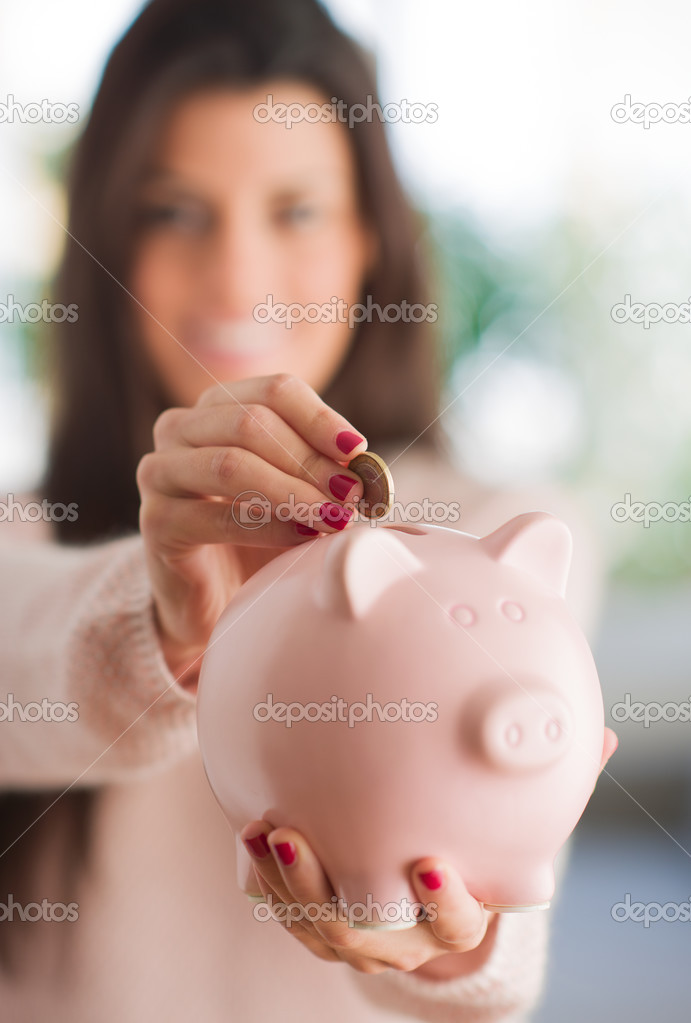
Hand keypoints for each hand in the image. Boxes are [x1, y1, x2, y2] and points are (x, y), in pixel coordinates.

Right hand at [136, 374, 365, 686]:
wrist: (211, 600)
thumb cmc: (259, 538)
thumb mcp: (296, 492)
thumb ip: (323, 472)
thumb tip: (365, 466)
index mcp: (217, 408)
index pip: (274, 391)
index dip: (320, 417)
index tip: (358, 450)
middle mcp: (180, 429)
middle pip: (252, 422)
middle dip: (311, 459)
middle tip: (353, 494)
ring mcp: (159, 472)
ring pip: (231, 464)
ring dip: (293, 491)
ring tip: (335, 517)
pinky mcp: (155, 521)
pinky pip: (216, 517)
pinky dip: (268, 526)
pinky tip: (302, 538)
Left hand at [238, 744, 619, 977]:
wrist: (430, 877)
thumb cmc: (476, 840)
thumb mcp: (511, 817)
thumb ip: (544, 783)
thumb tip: (600, 735)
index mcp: (458, 911)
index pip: (457, 924)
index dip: (443, 903)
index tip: (428, 862)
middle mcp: (405, 932)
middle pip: (366, 933)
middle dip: (330, 896)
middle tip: (301, 840)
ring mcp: (357, 932)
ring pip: (317, 928)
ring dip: (287, 883)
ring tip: (268, 829)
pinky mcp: (317, 918)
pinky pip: (284, 910)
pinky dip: (263, 878)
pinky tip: (248, 828)